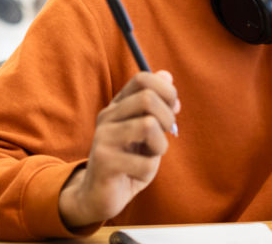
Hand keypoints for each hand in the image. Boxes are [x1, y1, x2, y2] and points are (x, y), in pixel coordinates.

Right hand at [58, 70, 179, 227]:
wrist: (98, 195)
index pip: (143, 79)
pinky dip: (149, 170)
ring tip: (151, 155)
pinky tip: (137, 173)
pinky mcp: (104, 162)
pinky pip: (144, 162)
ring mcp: (103, 138)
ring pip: (148, 125)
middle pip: (147, 98)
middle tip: (164, 135)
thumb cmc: (128, 161)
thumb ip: (157, 105)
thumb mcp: (146, 132)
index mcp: (118, 106)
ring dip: (160, 145)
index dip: (166, 91)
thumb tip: (167, 76)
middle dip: (167, 117)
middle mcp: (107, 117)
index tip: (173, 109)